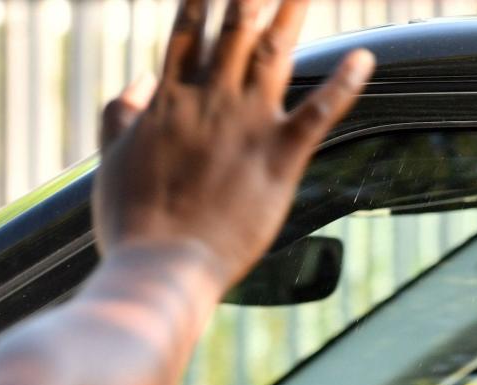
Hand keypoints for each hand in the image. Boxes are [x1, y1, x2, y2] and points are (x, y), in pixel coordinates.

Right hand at [92, 0, 374, 284]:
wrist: (161, 267)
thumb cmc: (132, 222)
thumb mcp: (109, 161)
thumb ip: (119, 114)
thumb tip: (135, 81)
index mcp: (169, 99)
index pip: (187, 28)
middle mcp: (210, 99)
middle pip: (236, 26)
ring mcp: (247, 125)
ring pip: (274, 53)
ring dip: (293, 13)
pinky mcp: (280, 156)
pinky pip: (319, 112)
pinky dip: (345, 84)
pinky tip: (366, 58)